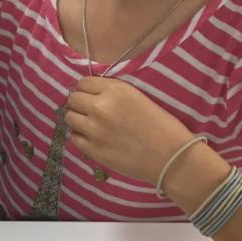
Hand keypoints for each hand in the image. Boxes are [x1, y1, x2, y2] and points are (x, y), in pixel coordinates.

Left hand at [63, 77, 192, 184]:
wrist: (172, 157)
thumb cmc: (164, 127)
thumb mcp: (139, 98)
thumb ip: (114, 94)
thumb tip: (93, 95)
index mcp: (116, 90)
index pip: (84, 83)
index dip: (86, 90)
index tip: (91, 96)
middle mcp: (101, 107)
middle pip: (73, 99)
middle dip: (80, 104)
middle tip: (90, 112)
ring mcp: (94, 129)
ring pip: (70, 118)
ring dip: (78, 120)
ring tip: (90, 126)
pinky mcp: (93, 150)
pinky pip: (74, 138)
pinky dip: (80, 137)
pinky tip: (92, 139)